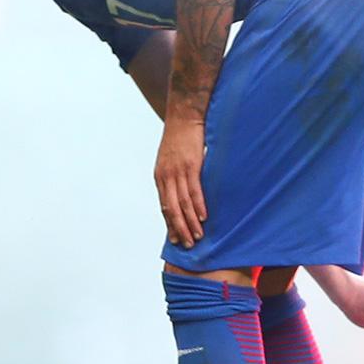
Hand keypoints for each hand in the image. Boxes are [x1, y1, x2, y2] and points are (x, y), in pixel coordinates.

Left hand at [153, 112, 207, 246]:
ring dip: (190, 222)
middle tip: (186, 245)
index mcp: (160, 177)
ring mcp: (178, 172)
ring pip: (183, 203)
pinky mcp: (191, 166)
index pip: (164, 206)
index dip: (170, 223)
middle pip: (171, 209)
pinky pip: (194, 190)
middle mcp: (166, 177)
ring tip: (197, 237)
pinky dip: (198, 206)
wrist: (184, 118)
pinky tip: (203, 218)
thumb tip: (183, 192)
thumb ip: (176, 177)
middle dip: (179, 229)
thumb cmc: (180, 139)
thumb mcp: (172, 161)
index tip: (175, 239)